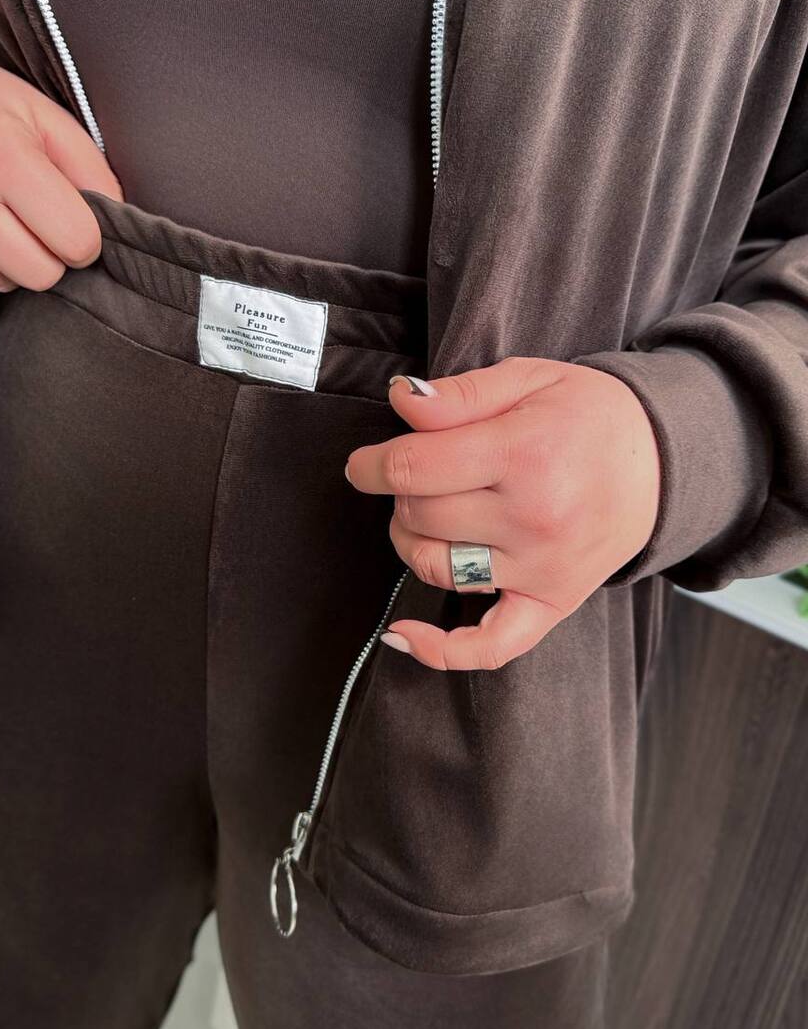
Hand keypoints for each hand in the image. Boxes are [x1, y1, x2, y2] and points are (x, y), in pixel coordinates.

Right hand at [0, 27, 122, 296]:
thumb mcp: (47, 117)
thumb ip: (94, 173)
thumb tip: (119, 226)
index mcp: (1, 156)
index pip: (76, 243)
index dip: (84, 236)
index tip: (70, 217)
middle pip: (40, 275)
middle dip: (50, 254)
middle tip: (34, 219)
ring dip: (9, 260)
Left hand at [344, 357, 661, 670]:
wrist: (665, 460)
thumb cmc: (589, 415)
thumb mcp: (528, 378)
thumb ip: (460, 394)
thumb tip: (400, 401)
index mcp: (522, 453)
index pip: (412, 468)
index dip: (372, 466)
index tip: (363, 465)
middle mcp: (532, 517)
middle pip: (419, 515)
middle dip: (402, 494)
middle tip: (420, 475)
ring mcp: (542, 568)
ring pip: (436, 566)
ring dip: (412, 542)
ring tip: (427, 517)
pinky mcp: (552, 603)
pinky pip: (489, 645)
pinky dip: (439, 650)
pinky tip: (400, 634)